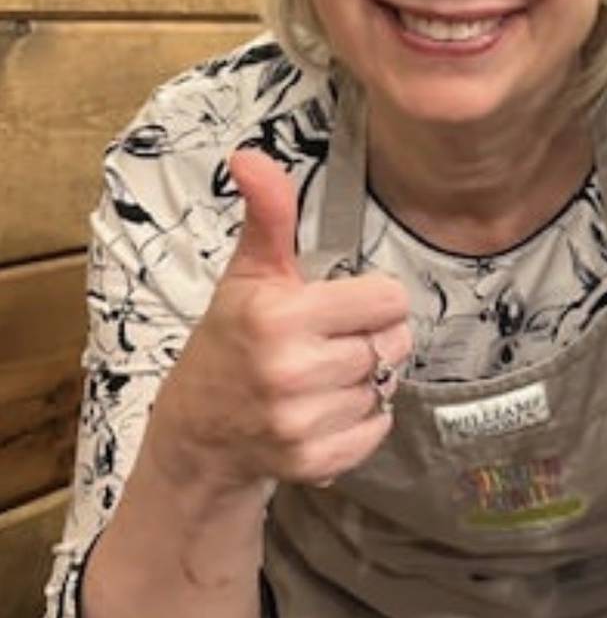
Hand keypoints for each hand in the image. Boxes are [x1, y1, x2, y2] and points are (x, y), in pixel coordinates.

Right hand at [149, 149, 412, 492]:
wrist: (199, 430)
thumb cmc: (232, 340)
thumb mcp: (250, 273)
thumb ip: (268, 215)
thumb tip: (252, 157)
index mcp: (281, 316)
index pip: (389, 299)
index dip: (372, 301)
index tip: (342, 308)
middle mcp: (291, 370)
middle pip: (395, 343)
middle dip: (372, 340)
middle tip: (331, 344)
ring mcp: (301, 421)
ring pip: (385, 387)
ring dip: (364, 383)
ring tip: (321, 379)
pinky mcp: (313, 461)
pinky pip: (377, 430)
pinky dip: (362, 424)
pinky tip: (326, 411)